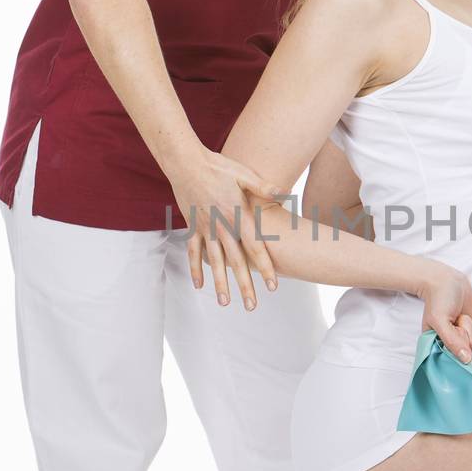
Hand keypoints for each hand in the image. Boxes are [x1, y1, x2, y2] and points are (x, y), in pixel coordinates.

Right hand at [171, 146, 284, 308]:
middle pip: (237, 262)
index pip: (255, 248)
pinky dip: (195, 268)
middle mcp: (222, 227)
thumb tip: (285, 193)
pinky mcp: (192, 227)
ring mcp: (205, 229)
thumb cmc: (218, 167)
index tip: (273, 286)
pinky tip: (199, 285)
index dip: (265, 268)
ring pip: (214, 262)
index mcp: (238, 216)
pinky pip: (194, 251)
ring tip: (225, 303)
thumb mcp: (244, 174)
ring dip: (220, 283)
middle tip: (252, 306)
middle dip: (245, 285)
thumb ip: (264, 187)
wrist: (186, 163)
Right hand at [417, 263, 471, 364]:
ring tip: (463, 318)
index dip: (461, 344)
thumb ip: (451, 341)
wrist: (448, 283)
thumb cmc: (439, 300)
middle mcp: (453, 348)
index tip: (457, 329)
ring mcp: (466, 343)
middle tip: (458, 320)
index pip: (457, 360)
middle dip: (469, 332)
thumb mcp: (439, 320)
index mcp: (438, 348)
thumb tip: (466, 360)